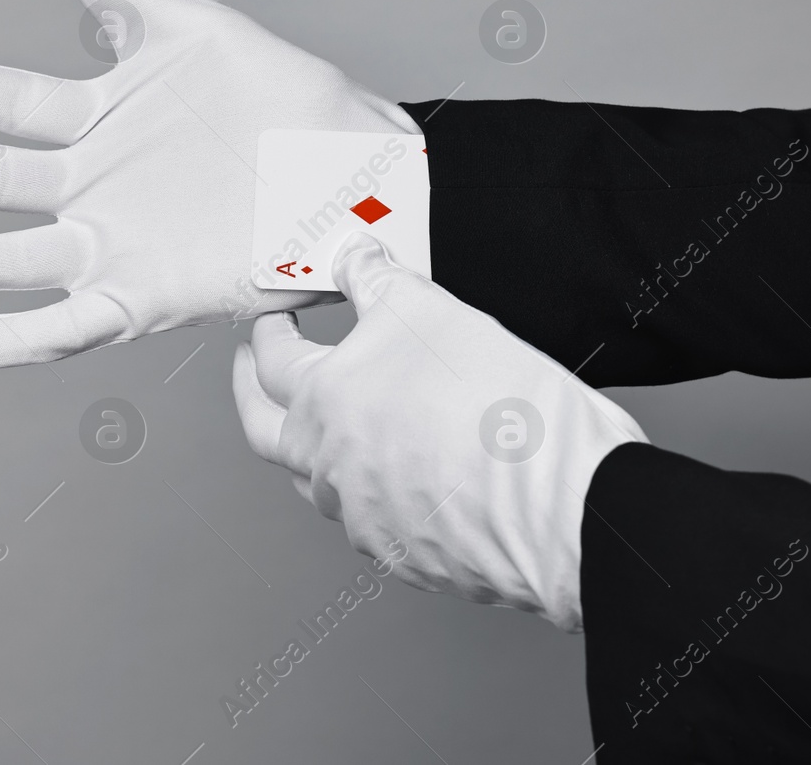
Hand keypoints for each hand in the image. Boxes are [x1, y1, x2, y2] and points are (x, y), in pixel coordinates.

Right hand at [0, 0, 418, 369]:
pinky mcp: (147, 297)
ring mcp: (117, 245)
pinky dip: (13, 339)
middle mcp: (97, 186)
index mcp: (105, 120)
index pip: (10, 104)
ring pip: (14, 260)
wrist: (358, 176)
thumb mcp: (207, 35)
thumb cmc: (291, 102)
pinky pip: (69, 325)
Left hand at [232, 233, 647, 631]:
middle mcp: (328, 467)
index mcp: (323, 402)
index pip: (272, 359)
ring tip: (321, 421)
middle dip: (252, 393)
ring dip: (306, 447)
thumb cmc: (497, 407)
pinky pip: (367, 518)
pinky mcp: (404, 554)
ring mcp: (362, 518)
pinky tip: (394, 471)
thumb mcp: (432, 312)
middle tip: (252, 369)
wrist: (559, 501)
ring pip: (313, 481)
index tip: (275, 317)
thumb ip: (380, 282)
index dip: (270, 330)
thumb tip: (355, 257)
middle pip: (263, 430)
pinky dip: (367, 488)